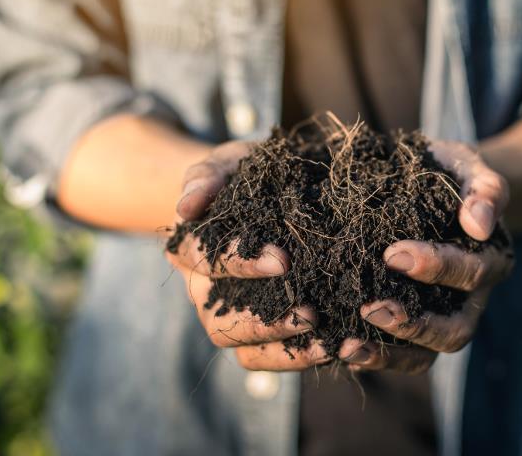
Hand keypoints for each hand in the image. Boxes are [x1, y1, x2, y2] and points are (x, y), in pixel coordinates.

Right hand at [166, 141, 330, 370]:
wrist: (266, 194)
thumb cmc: (245, 176)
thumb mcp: (229, 163)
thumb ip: (208, 176)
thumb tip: (186, 207)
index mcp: (190, 250)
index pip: (205, 261)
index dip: (240, 263)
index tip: (283, 259)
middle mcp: (203, 291)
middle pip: (219, 320)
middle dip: (264, 319)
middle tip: (309, 311)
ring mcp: (229, 317)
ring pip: (242, 349)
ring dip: (283, 346)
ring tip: (325, 339)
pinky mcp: (258, 335)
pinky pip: (268, 358)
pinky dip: (299, 358)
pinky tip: (336, 347)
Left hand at [344, 140, 513, 372]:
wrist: (429, 181)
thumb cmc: (447, 172)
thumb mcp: (466, 166)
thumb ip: (483, 188)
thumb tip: (480, 225)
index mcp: (490, 260)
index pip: (471, 273)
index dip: (436, 268)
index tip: (392, 254)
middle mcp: (470, 299)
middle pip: (455, 330)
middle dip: (413, 324)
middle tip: (370, 308)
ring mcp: (442, 318)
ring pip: (426, 355)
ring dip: (388, 354)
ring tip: (348, 346)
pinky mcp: (412, 328)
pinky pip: (399, 356)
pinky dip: (373, 357)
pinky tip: (340, 351)